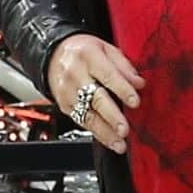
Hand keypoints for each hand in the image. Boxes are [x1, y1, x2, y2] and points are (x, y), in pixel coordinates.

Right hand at [45, 35, 144, 151]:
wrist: (54, 56)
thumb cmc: (84, 52)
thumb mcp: (106, 48)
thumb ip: (123, 66)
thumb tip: (139, 83)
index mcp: (88, 56)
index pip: (107, 75)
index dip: (122, 89)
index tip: (135, 102)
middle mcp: (75, 75)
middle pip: (95, 98)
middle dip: (111, 116)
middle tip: (124, 129)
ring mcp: (68, 92)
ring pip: (87, 115)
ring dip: (105, 132)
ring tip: (120, 143)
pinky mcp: (65, 106)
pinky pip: (82, 122)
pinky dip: (98, 134)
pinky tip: (111, 141)